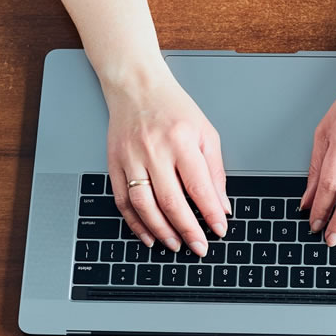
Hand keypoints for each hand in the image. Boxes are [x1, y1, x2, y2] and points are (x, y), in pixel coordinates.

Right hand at [103, 63, 229, 256]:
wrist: (137, 88)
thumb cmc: (174, 109)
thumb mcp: (205, 133)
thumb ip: (215, 171)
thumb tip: (221, 206)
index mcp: (181, 140)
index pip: (199, 186)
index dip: (210, 213)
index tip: (219, 230)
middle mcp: (154, 150)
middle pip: (170, 200)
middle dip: (187, 229)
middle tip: (199, 247)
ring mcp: (130, 158)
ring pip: (144, 204)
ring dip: (160, 230)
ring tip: (175, 245)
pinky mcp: (114, 164)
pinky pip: (123, 201)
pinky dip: (135, 223)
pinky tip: (148, 235)